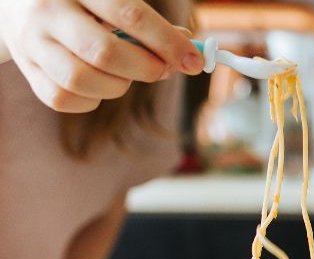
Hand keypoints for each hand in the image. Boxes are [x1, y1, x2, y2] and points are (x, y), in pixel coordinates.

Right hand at [0, 0, 201, 112]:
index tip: (193, 61)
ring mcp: (31, 43)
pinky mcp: (26, 68)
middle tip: (161, 69)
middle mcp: (47, 13)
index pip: (130, 16)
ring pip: (81, 80)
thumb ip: (144, 20)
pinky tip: (99, 85)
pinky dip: (91, 100)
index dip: (168, 43)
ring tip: (125, 75)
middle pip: (105, 53)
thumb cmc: (80, 0)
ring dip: (117, 86)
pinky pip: (62, 99)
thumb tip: (187, 51)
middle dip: (146, 68)